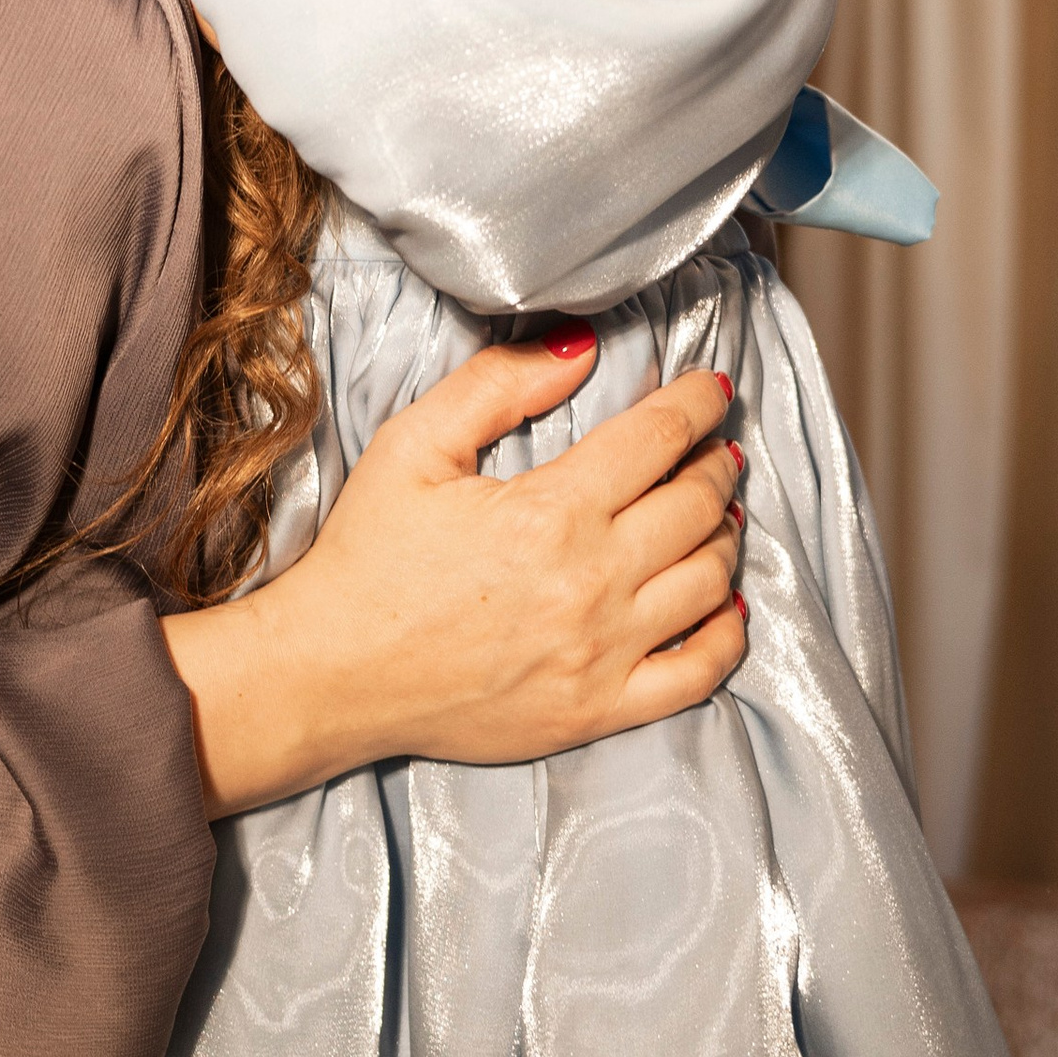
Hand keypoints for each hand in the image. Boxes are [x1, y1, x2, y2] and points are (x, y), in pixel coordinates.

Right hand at [165, 333, 745, 815]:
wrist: (330, 673)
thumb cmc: (366, 558)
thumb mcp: (413, 445)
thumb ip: (498, 384)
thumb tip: (581, 346)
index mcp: (551, 511)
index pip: (658, 438)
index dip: (695, 403)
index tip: (712, 390)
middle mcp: (590, 582)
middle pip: (695, 505)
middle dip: (715, 463)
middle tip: (714, 449)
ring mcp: (601, 653)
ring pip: (708, 582)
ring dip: (724, 537)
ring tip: (717, 514)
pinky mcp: (597, 710)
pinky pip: (696, 674)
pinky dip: (727, 636)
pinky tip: (725, 606)